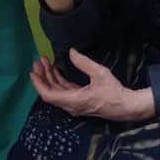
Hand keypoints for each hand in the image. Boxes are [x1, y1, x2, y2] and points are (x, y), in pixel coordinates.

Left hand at [29, 50, 155, 121]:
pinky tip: (57, 71)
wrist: (125, 106)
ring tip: (46, 63)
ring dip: (50, 78)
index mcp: (74, 100)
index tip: (33, 72)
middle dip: (43, 77)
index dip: (39, 84)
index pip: (49, 95)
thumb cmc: (113, 91)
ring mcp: (75, 105)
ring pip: (57, 92)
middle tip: (39, 61)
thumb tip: (71, 52)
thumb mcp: (100, 73)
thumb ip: (84, 63)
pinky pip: (64, 92)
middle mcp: (71, 105)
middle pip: (51, 92)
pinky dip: (59, 82)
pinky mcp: (79, 102)